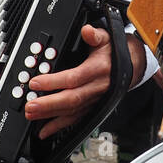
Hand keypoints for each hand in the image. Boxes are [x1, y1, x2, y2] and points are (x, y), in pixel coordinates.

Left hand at [24, 26, 146, 138]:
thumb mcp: (107, 38)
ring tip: (31, 115)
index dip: (54, 82)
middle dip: (49, 105)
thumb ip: (95, 35)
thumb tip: (87, 31)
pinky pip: (75, 120)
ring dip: (50, 116)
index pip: (74, 78)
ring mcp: (94, 100)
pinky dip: (59, 127)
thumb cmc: (115, 52)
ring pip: (71, 112)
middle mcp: (97, 88)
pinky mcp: (92, 108)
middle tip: (30, 105)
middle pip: (71, 99)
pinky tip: (45, 131)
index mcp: (98, 70)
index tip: (35, 82)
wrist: (132, 66)